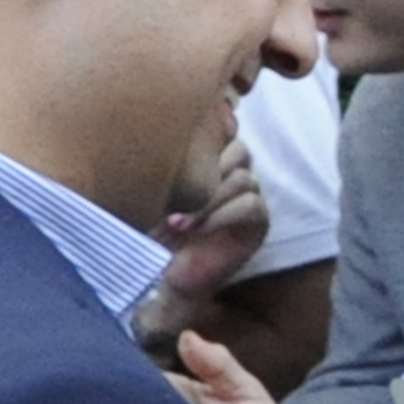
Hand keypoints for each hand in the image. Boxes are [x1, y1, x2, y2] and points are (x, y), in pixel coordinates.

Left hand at [155, 119, 269, 301]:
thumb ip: (165, 159)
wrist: (157, 276)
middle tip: (170, 197)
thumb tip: (160, 134)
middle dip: (204, 171)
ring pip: (243, 176)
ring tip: (176, 222)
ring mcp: (246, 197)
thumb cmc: (147, 229)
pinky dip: (222, 215)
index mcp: (209, 157)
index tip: (165, 166)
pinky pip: (251, 204)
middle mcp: (231, 172)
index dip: (201, 140)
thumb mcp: (149, 188)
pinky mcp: (256, 224)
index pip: (221, 127)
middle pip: (237, 148)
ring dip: (209, 198)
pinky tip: (195, 230)